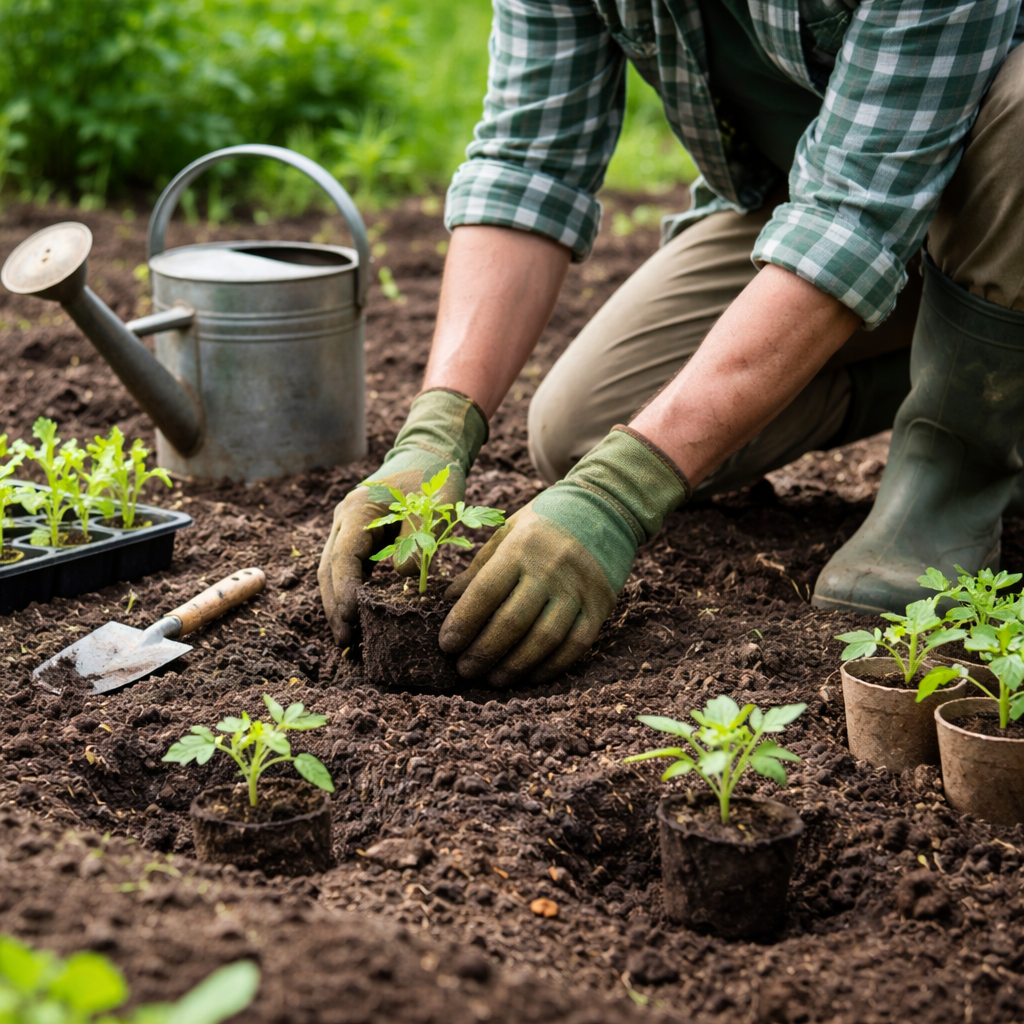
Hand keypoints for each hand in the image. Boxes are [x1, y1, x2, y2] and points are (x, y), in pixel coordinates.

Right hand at [318, 389, 486, 645]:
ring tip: (349, 640)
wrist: (427, 455)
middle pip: (329, 571)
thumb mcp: (432, 506)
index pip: (343, 558)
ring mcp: (347, 529)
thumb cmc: (432, 478)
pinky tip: (359, 619)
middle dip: (335, 608)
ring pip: (333, 573)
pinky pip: (348, 570)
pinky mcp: (357, 539)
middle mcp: (344, 520)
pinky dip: (350, 594)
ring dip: (338, 605)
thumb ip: (417, 539)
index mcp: (358, 510)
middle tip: (346, 643)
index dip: (345, 592)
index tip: (352, 621)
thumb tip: (404, 578)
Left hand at [439, 426, 689, 685]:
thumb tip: (448, 601)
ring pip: (544, 639)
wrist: (605, 507)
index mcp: (521, 548)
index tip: (446, 645)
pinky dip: (551, 666)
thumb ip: (479, 566)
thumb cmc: (546, 520)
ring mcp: (579, 590)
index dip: (463, 622)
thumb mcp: (508, 530)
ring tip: (492, 679)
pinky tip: (530, 676)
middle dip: (484, 652)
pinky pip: (575, 645)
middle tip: (464, 670)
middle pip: (513, 622)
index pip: (485, 592)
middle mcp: (550, 569)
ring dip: (514, 666)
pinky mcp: (600, 606)